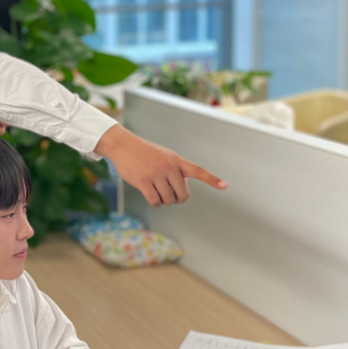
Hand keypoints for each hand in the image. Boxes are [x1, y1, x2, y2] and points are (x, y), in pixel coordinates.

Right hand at [96, 124, 225, 206]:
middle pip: (182, 195)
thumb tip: (180, 194)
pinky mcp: (143, 181)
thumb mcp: (164, 156)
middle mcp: (168, 166)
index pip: (197, 171)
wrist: (123, 145)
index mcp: (176, 160)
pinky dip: (155, 202)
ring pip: (168, 199)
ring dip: (163, 200)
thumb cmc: (144, 153)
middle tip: (169, 193)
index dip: (211, 179)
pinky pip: (155, 201)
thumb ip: (175, 171)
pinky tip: (151, 196)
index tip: (224, 186)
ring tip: (155, 190)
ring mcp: (156, 174)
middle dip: (176, 198)